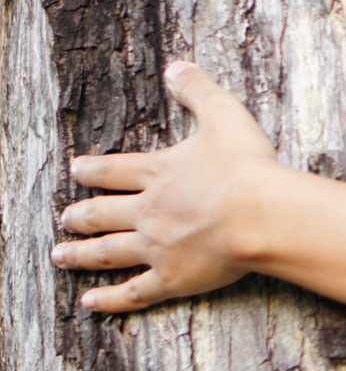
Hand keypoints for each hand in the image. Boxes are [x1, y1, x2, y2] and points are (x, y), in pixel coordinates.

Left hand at [51, 61, 288, 312]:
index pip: (115, 170)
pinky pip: (133, 292)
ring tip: (60, 255)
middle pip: (103, 213)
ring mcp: (157, 246)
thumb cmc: (246, 164)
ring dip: (81, 254)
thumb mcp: (224, 114)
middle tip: (64, 218)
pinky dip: (110, 299)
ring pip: (107, 252)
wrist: (260, 213)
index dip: (93, 170)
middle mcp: (149, 210)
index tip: (75, 170)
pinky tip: (90, 303)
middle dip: (80, 215)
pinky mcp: (172, 277)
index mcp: (159, 172)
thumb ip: (198, 90)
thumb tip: (176, 67)